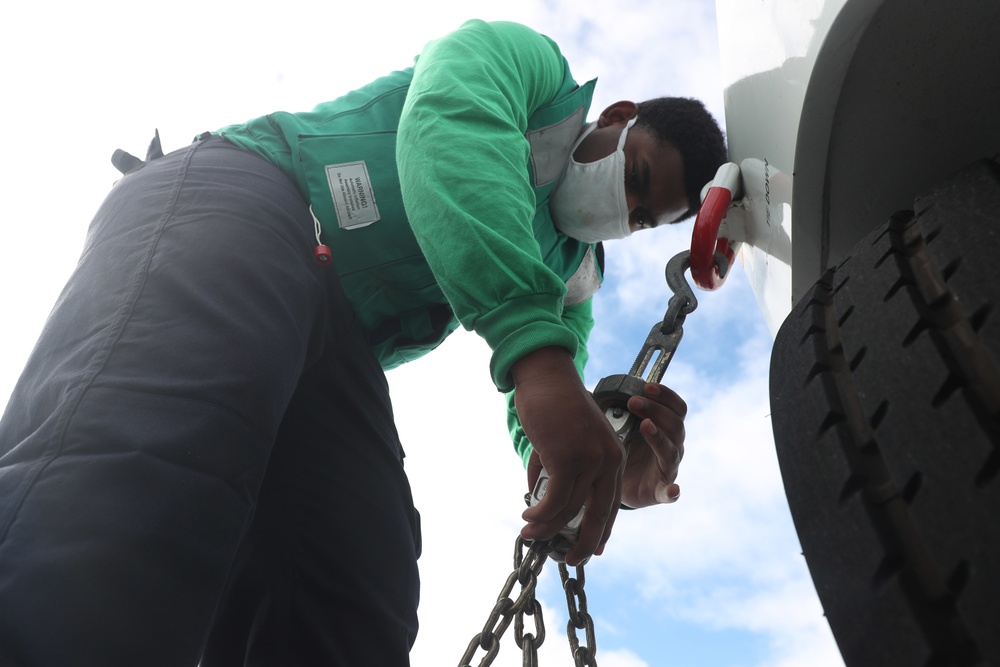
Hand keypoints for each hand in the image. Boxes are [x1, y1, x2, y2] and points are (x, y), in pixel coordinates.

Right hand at [512, 347, 623, 565]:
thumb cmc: (554, 408)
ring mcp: (590, 460)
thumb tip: (540, 502)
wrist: (547, 379)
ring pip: (570, 509)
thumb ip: (558, 472)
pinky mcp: (568, 459)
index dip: (601, 530)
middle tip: (570, 560)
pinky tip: (527, 513)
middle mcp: (608, 460)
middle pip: (600, 514)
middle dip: (584, 541)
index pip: (612, 502)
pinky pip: (554, 499)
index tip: (592, 550)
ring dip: (547, 526)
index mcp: (613, 456)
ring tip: (529, 532)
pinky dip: (539, 512)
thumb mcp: (566, 443)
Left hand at [619, 383, 686, 507]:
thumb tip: (585, 392)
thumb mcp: (616, 429)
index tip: (647, 386)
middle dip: (656, 410)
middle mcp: (671, 445)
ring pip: (672, 451)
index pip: (675, 408)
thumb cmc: (620, 450)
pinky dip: (672, 491)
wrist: (616, 484)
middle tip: (634, 401)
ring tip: (646, 426)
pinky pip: (670, 492)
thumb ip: (607, 411)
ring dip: (660, 437)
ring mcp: (667, 468)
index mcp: (664, 427)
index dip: (665, 395)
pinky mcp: (661, 491)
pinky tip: (672, 489)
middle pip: (675, 425)